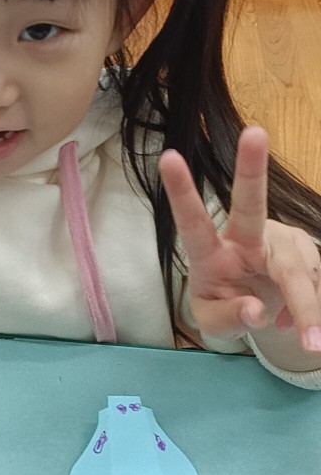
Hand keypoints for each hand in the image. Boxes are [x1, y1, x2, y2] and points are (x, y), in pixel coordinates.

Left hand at [159, 126, 320, 351]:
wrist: (257, 306)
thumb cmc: (225, 306)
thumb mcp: (216, 324)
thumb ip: (232, 318)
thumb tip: (257, 311)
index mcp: (211, 252)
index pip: (193, 223)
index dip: (182, 192)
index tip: (168, 158)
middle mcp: (245, 236)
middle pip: (251, 203)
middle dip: (252, 167)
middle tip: (255, 131)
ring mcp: (279, 238)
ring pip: (299, 268)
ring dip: (309, 307)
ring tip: (310, 343)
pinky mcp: (306, 248)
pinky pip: (316, 279)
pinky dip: (313, 310)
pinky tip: (301, 326)